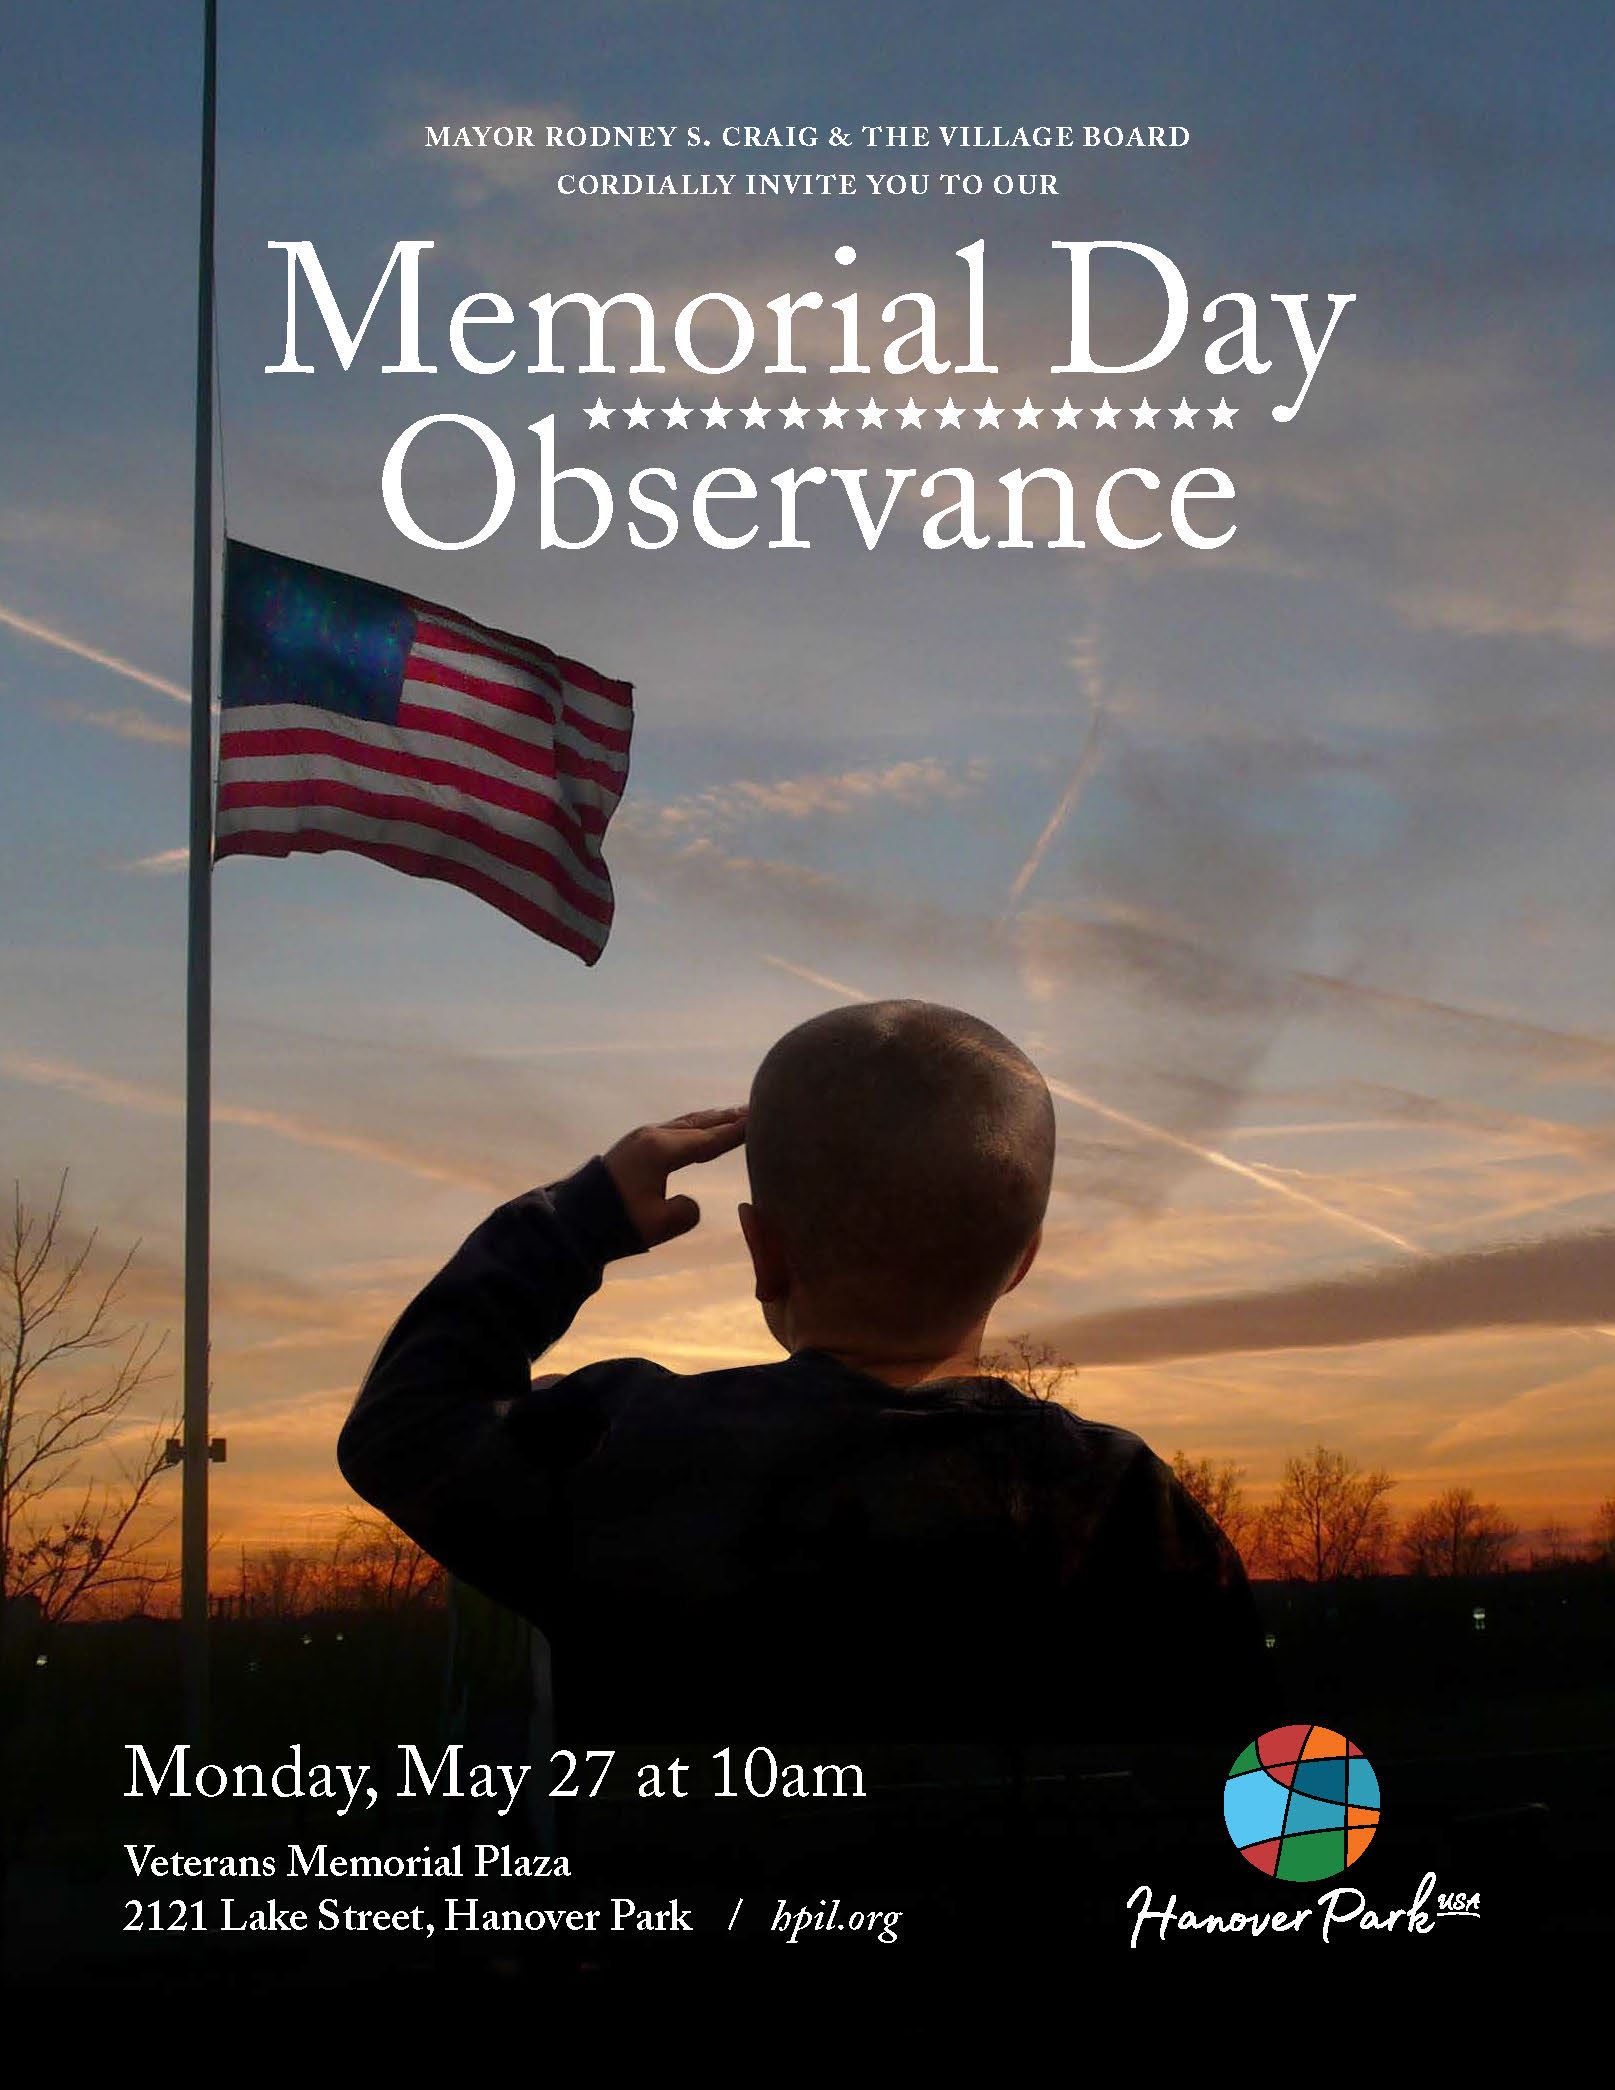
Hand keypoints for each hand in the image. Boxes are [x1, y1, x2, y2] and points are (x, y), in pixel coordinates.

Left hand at [604, 1107, 747, 1247]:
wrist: (573, 1219)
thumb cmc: (616, 1221)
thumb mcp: (659, 1225)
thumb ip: (686, 1212)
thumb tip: (690, 1202)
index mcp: (662, 1151)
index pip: (710, 1140)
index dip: (737, 1133)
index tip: (761, 1120)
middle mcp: (654, 1136)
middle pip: (700, 1123)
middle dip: (728, 1117)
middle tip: (756, 1108)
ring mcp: (642, 1137)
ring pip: (686, 1122)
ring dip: (712, 1118)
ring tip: (735, 1113)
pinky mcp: (635, 1145)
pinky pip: (675, 1127)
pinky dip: (695, 1125)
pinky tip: (700, 1129)